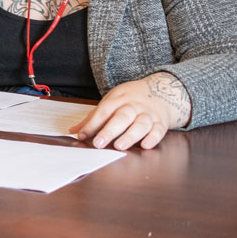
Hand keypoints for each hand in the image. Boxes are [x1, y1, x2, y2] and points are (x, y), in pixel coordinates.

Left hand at [71, 72, 191, 149]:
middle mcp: (134, 106)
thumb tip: (74, 132)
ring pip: (141, 124)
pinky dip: (153, 138)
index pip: (104, 111)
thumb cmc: (130, 99)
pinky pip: (158, 130)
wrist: (162, 91)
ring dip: (130, 136)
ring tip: (119, 146)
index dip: (92, 124)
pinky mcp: (161, 122)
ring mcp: (148, 114)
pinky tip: (145, 145)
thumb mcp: (111, 102)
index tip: (82, 136)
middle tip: (99, 143)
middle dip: (110, 130)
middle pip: (122, 116)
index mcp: (118, 99)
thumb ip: (94, 118)